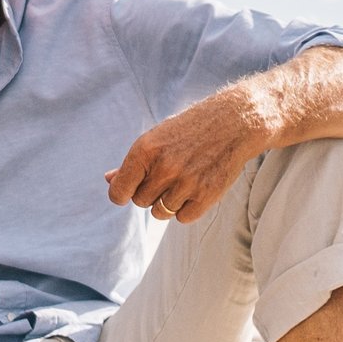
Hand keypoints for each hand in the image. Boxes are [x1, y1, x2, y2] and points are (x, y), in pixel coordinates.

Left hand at [105, 82, 274, 226]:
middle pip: (140, 202)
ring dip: (167, 202)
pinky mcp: (206, 195)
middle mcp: (164, 168)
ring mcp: (186, 183)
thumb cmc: (188, 131)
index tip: (127, 192)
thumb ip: (132, 164)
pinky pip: (182, 218)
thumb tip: (109, 181)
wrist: (233, 123)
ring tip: (182, 180)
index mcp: (145, 150)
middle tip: (167, 175)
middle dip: (150, 192)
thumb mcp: (156, 139)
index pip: (119, 192)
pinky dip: (186, 208)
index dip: (121, 194)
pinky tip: (195, 189)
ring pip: (160, 213)